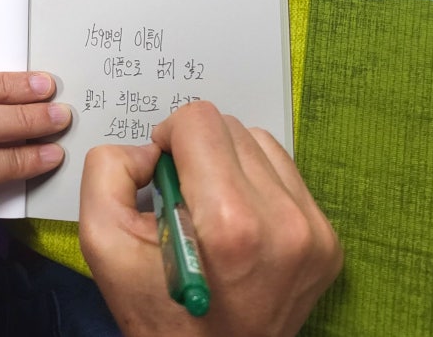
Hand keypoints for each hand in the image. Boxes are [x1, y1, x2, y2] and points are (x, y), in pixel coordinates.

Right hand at [79, 101, 341, 336]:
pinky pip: (286, 173)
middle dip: (197, 150)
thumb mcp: (103, 242)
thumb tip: (150, 147)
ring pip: (261, 143)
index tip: (161, 172)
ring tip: (212, 208)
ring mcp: (315, 232)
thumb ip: (108, 171)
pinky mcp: (329, 240)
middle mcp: (284, 221)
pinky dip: (256, 182)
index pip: (200, 121)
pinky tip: (239, 218)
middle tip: (183, 197)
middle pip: (231, 127)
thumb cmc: (158, 313)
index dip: (168, 137)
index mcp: (229, 224)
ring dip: (228, 162)